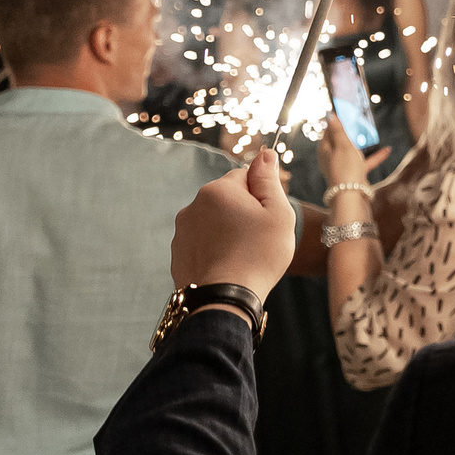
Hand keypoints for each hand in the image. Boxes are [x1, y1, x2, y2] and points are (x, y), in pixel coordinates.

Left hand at [172, 147, 299, 299]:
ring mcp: (182, 232)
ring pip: (213, 222)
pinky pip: (201, 243)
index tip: (267, 217)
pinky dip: (214, 250)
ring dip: (227, 232)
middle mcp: (193, 206)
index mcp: (217, 190)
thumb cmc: (258, 255)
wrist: (223, 299)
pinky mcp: (177, 254)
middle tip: (258, 238)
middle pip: (226, 199)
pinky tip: (228, 267)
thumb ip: (269, 180)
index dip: (261, 195)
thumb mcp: (277, 213)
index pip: (244, 176)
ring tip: (242, 256)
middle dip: (242, 213)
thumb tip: (265, 154)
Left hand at [319, 115, 389, 188]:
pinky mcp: (353, 174)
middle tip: (359, 120)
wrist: (352, 195)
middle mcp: (332, 157)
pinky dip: (374, 156)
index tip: (345, 111)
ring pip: (353, 151)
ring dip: (362, 143)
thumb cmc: (345, 168)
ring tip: (372, 134)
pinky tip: (386, 150)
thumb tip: (329, 115)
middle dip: (351, 131)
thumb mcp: (343, 145)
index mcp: (325, 149)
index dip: (337, 120)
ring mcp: (343, 166)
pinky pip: (364, 161)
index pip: (329, 130)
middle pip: (341, 140)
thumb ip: (338, 130)